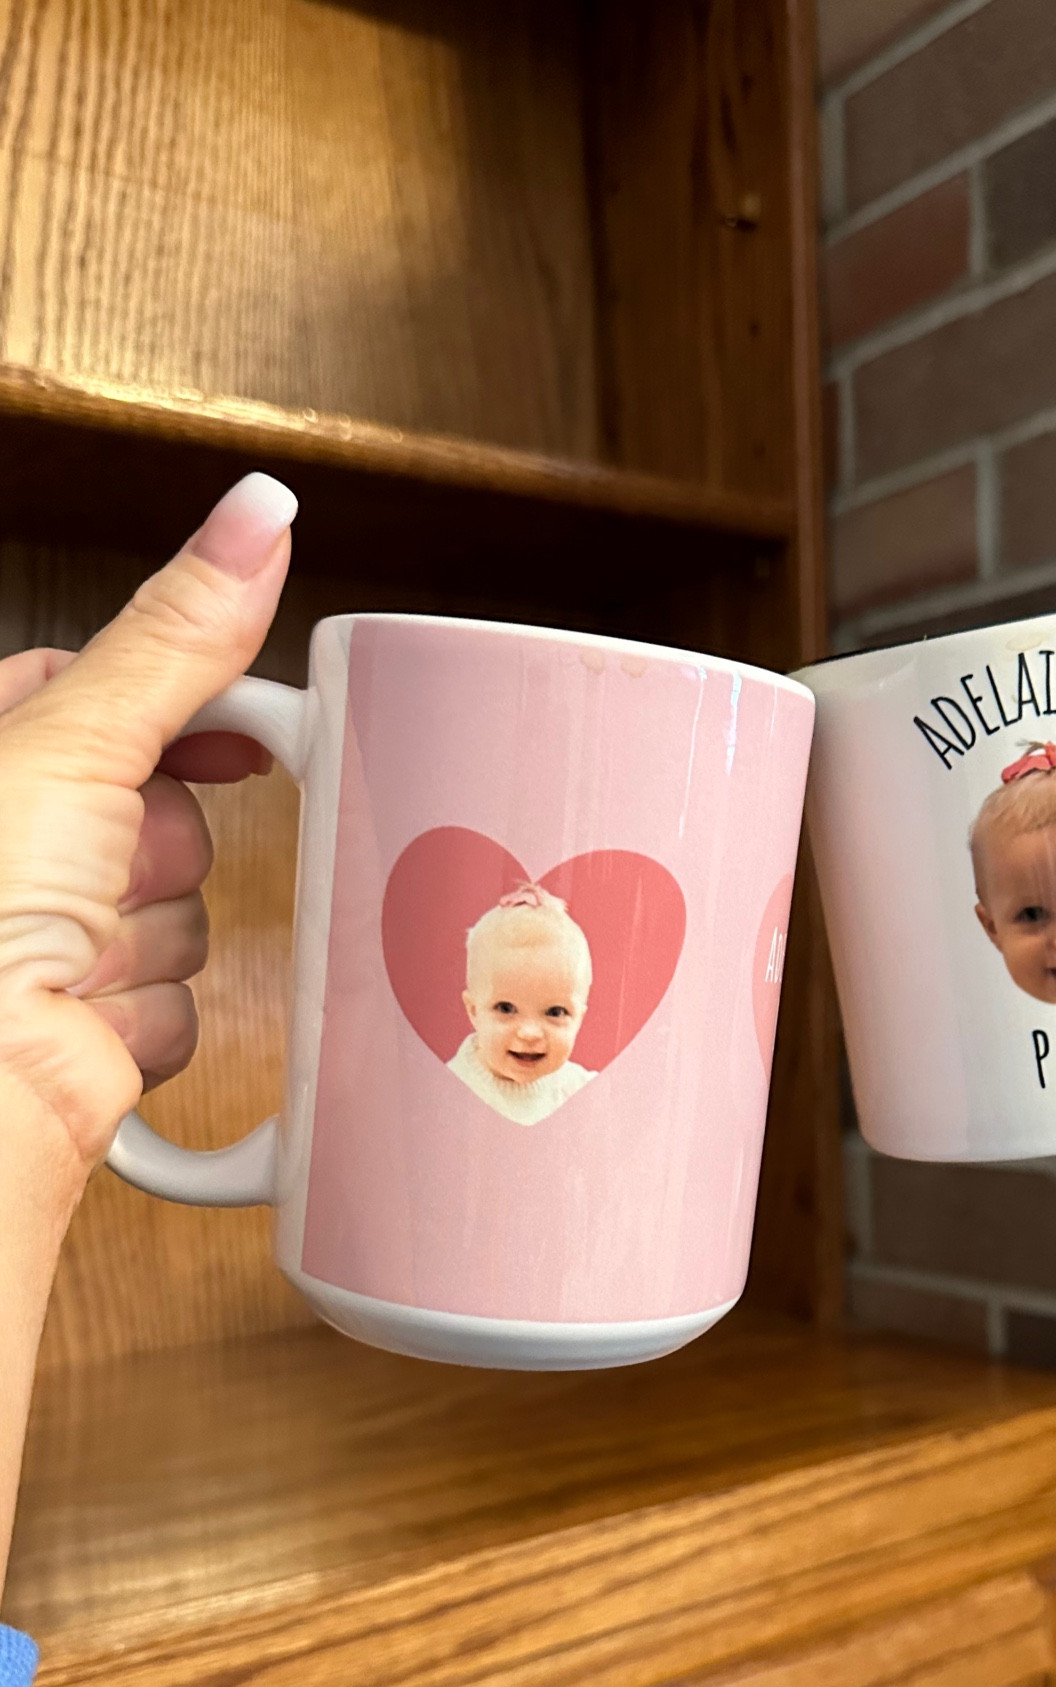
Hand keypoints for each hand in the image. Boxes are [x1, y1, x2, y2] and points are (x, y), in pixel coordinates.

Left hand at [0, 473, 295, 1188]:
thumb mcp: (72, 739)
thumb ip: (178, 636)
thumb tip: (258, 513)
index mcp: (0, 764)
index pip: (107, 696)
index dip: (179, 716)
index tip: (235, 730)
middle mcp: (19, 854)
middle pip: (166, 815)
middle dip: (157, 844)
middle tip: (108, 861)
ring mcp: (55, 949)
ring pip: (183, 916)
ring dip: (151, 938)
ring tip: (80, 956)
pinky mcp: (97, 1033)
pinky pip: (182, 1006)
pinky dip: (150, 1015)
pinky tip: (91, 1017)